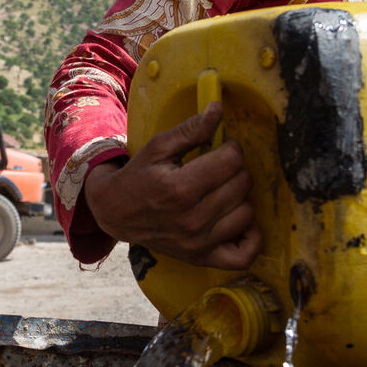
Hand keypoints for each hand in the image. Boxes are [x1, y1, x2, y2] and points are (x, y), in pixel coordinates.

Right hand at [82, 102, 261, 269]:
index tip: (221, 148)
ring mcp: (198, 243)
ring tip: (223, 191)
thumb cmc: (139, 176)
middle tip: (219, 168)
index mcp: (180, 188)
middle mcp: (191, 219)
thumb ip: (191, 129)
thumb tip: (218, 109)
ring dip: (240, 198)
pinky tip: (238, 219)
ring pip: (247, 213)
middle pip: (242, 185)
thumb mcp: (158, 147)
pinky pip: (244, 255)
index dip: (231, 148)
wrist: (116, 213)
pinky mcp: (202, 258)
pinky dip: (251, 238)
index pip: (231, 161)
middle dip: (235, 170)